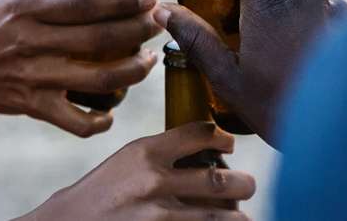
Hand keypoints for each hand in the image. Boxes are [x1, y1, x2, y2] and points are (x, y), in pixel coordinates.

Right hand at [0, 0, 160, 135]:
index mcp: (27, 8)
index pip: (85, 3)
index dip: (123, 1)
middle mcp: (32, 42)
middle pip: (99, 39)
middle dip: (139, 31)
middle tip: (163, 22)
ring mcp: (34, 78)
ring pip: (99, 80)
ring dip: (133, 71)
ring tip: (149, 60)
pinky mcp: (34, 107)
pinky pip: (76, 121)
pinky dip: (100, 120)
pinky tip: (112, 111)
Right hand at [17, 123, 254, 219]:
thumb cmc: (100, 194)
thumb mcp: (125, 162)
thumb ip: (159, 157)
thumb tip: (203, 156)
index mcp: (144, 152)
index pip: (198, 133)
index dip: (223, 137)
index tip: (230, 143)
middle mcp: (154, 182)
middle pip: (221, 179)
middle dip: (244, 183)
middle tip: (246, 184)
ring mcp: (159, 216)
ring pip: (222, 216)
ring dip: (237, 215)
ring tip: (239, 213)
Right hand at [157, 0, 346, 145]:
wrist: (346, 136)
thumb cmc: (282, 108)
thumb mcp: (229, 80)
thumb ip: (196, 40)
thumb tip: (163, 10)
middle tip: (241, 5)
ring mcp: (336, 7)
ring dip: (287, 3)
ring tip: (276, 44)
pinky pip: (328, 10)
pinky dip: (313, 22)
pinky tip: (305, 57)